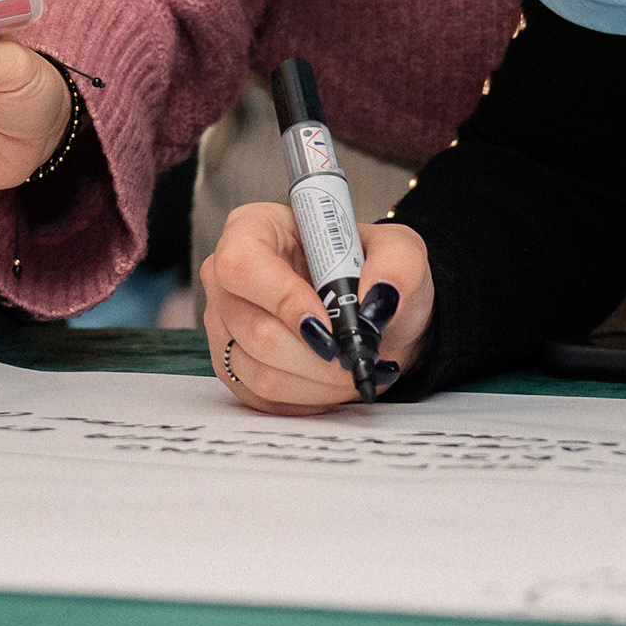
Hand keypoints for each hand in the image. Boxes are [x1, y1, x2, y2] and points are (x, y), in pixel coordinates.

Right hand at [197, 203, 424, 412]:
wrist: (374, 317)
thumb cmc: (373, 274)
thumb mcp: (401, 251)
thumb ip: (397, 264)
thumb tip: (377, 298)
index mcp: (254, 228)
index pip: (242, 264)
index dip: (283, 299)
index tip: (328, 324)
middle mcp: (227, 277)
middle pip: (252, 328)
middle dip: (315, 353)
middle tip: (356, 352)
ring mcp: (225, 325)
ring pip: (259, 370)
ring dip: (317, 379)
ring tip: (351, 366)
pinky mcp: (233, 367)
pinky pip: (263, 396)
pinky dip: (307, 396)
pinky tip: (331, 380)